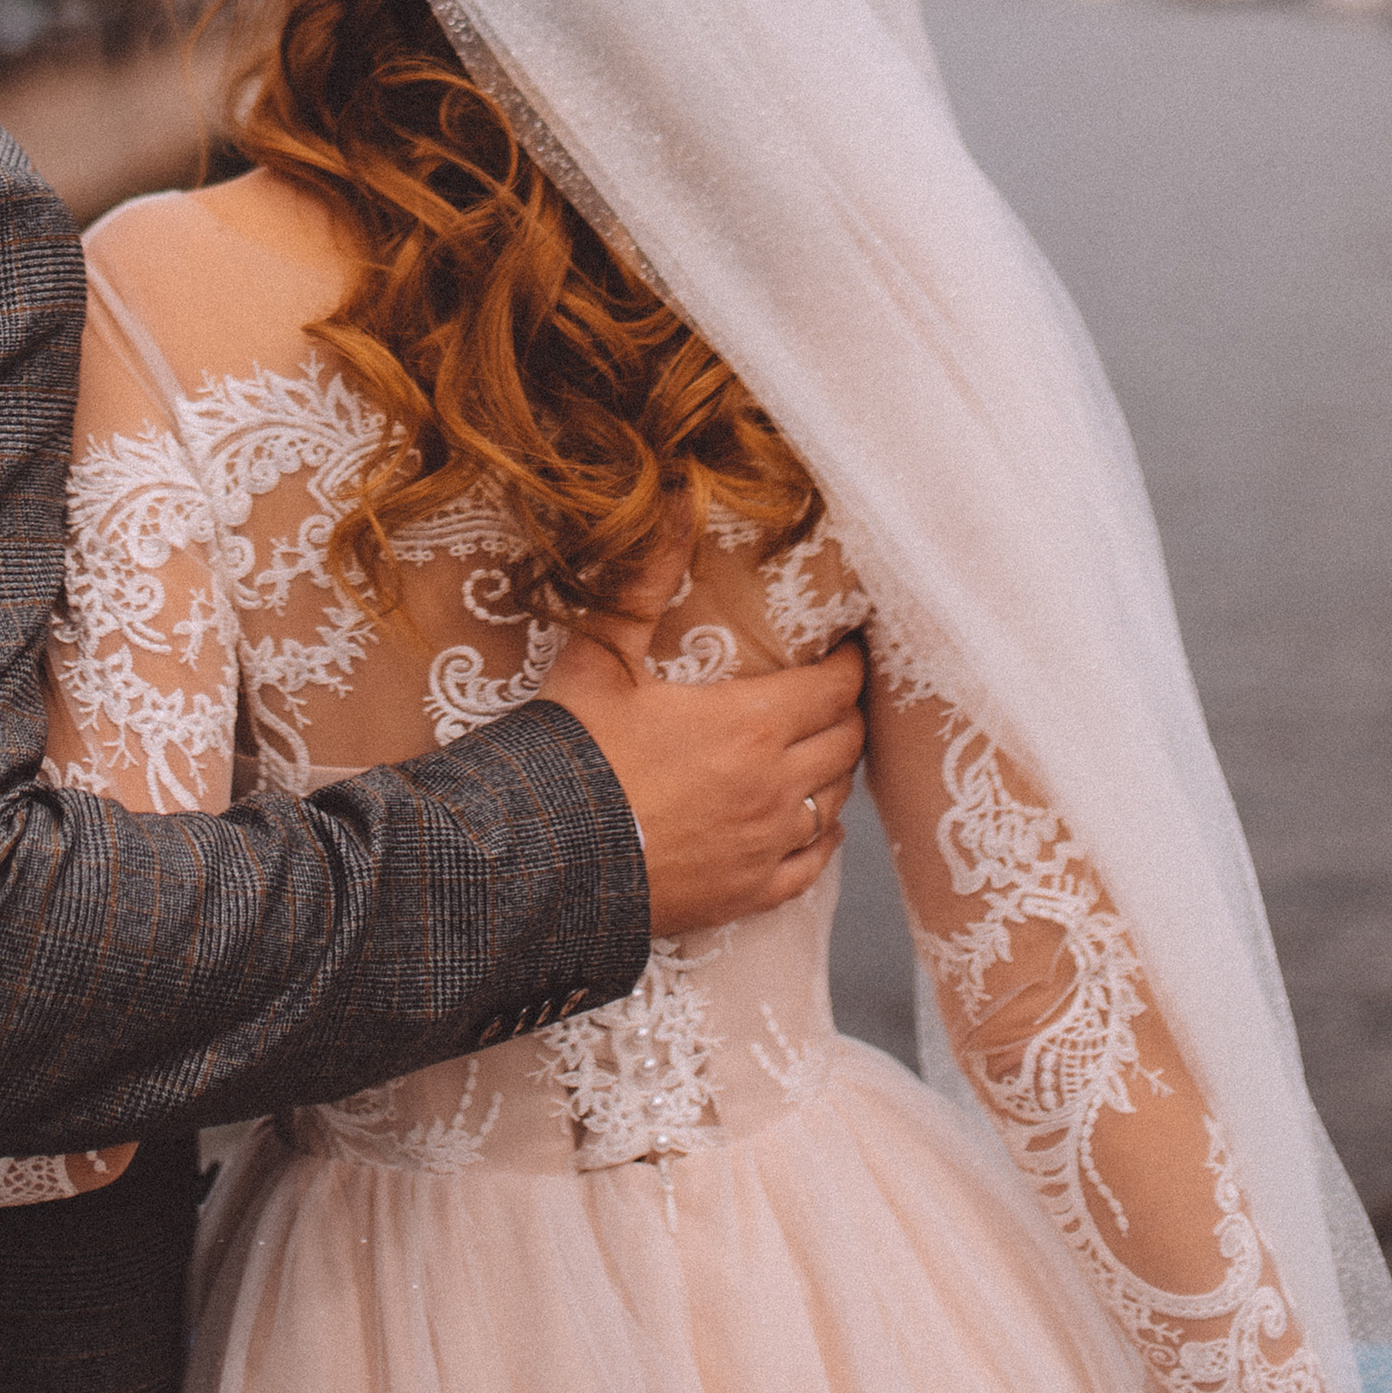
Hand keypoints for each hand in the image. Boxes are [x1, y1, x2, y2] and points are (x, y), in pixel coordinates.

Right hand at [542, 534, 863, 939]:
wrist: (541, 862)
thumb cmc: (572, 752)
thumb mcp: (602, 655)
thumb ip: (645, 579)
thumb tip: (673, 498)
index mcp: (751, 723)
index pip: (836, 686)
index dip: (850, 663)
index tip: (845, 647)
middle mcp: (775, 786)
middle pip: (847, 742)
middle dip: (845, 712)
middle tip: (829, 692)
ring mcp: (767, 846)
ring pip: (836, 799)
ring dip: (834, 769)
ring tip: (816, 748)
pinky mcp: (750, 894)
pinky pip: (813, 864)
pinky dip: (821, 837)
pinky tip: (812, 824)